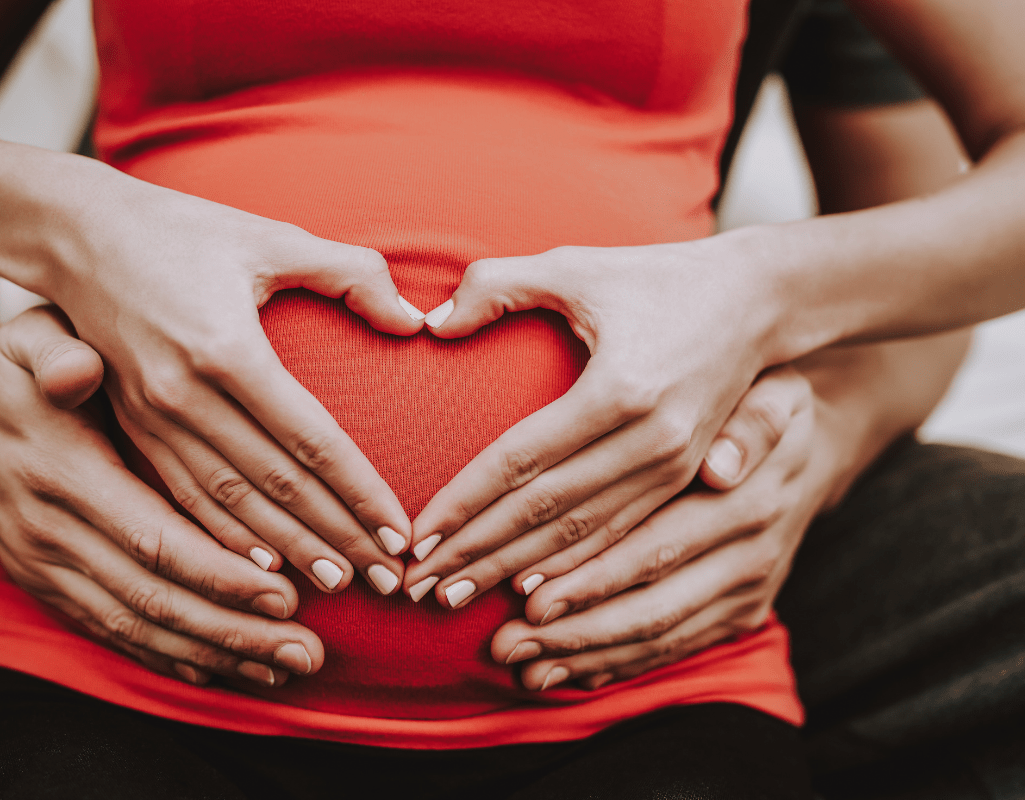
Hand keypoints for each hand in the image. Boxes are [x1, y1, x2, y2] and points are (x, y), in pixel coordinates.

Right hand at [0, 305, 323, 686]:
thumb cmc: (18, 365)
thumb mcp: (31, 340)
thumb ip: (58, 355)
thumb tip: (77, 369)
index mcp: (63, 474)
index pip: (152, 538)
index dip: (219, 573)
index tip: (286, 595)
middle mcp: (50, 532)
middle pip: (154, 599)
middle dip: (233, 630)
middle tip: (307, 652)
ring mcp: (43, 566)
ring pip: (136, 625)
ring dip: (212, 653)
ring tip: (283, 671)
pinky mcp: (45, 584)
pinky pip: (110, 631)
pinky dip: (165, 656)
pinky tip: (218, 670)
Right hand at [54, 182, 424, 595]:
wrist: (73, 233)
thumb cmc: (182, 229)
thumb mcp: (269, 237)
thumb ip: (350, 272)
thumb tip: (413, 320)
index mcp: (226, 349)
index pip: (311, 442)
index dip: (360, 492)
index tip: (400, 532)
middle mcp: (184, 394)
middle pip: (275, 487)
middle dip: (335, 538)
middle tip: (386, 580)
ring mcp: (151, 417)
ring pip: (230, 504)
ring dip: (287, 550)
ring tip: (336, 586)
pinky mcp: (131, 426)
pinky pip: (184, 497)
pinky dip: (225, 538)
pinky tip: (261, 569)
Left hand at [404, 241, 775, 604]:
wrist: (761, 300)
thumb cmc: (657, 276)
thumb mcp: (576, 266)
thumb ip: (497, 285)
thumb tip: (430, 324)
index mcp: (619, 389)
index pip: (520, 461)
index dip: (464, 503)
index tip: (417, 537)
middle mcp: (651, 439)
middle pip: (544, 512)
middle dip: (477, 553)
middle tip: (418, 586)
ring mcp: (674, 466)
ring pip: (579, 536)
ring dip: (513, 570)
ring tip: (454, 596)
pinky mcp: (683, 478)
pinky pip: (616, 535)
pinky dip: (568, 567)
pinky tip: (525, 590)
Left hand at [487, 367, 829, 690]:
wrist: (809, 448)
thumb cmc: (757, 403)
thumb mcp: (769, 393)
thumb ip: (750, 423)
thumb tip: (722, 465)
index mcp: (751, 500)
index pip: (657, 548)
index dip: (591, 578)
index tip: (527, 595)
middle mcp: (752, 554)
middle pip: (652, 607)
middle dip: (573, 631)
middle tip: (505, 645)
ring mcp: (749, 590)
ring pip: (659, 637)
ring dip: (585, 656)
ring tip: (521, 668)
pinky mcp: (741, 613)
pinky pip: (675, 648)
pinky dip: (620, 664)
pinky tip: (566, 673)